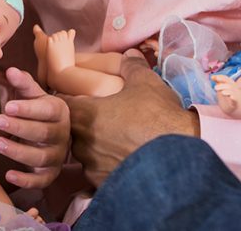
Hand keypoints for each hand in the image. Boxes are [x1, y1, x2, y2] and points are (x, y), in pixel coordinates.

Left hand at [0, 66, 69, 188]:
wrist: (50, 132)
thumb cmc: (38, 111)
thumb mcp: (32, 95)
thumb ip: (22, 84)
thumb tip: (11, 71)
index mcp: (59, 112)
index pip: (47, 110)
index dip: (28, 109)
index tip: (8, 106)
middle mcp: (62, 135)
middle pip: (43, 133)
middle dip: (20, 128)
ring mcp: (57, 156)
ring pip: (41, 157)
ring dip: (19, 152)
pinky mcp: (50, 174)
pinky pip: (41, 181)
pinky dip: (26, 181)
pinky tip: (9, 175)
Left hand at [63, 49, 198, 186]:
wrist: (179, 158)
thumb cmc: (159, 116)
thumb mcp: (146, 82)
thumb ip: (132, 65)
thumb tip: (130, 54)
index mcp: (85, 114)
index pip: (61, 104)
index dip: (67, 100)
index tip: (78, 98)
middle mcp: (82, 142)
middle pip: (71, 130)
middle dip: (83, 124)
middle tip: (102, 120)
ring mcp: (92, 166)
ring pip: (85, 154)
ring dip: (95, 147)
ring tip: (116, 141)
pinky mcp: (105, 185)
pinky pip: (99, 173)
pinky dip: (108, 167)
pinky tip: (124, 160)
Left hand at [211, 74, 238, 114]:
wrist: (235, 105)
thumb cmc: (228, 94)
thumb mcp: (222, 86)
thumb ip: (218, 81)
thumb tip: (212, 76)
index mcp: (230, 84)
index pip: (226, 79)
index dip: (220, 77)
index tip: (212, 78)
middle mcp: (233, 88)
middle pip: (229, 85)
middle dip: (222, 86)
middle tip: (215, 88)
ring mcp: (235, 95)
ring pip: (232, 92)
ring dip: (227, 92)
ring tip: (222, 92)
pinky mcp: (235, 102)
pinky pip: (235, 100)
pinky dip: (233, 98)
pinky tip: (231, 97)